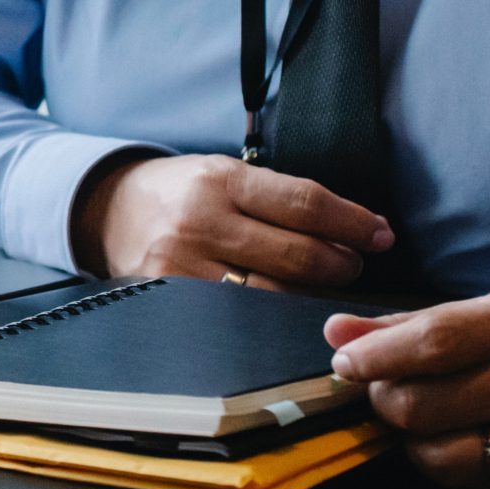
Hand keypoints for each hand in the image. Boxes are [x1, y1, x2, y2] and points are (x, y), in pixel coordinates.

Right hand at [74, 154, 394, 288]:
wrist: (109, 211)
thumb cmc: (183, 191)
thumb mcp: (226, 172)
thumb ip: (281, 197)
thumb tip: (355, 227)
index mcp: (221, 180)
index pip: (306, 204)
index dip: (354, 223)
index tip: (380, 235)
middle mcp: (201, 222)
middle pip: (298, 254)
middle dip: (341, 263)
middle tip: (351, 263)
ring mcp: (183, 265)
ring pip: (274, 293)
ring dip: (311, 293)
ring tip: (320, 284)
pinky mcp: (171, 298)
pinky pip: (239, 315)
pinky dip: (271, 312)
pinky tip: (285, 306)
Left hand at [328, 292, 489, 488]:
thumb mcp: (485, 316)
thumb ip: (407, 326)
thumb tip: (336, 331)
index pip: (432, 344)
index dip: (374, 358)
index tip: (345, 364)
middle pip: (422, 407)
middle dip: (386, 402)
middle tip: (389, 394)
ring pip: (441, 459)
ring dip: (414, 443)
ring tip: (426, 423)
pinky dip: (454, 470)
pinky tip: (466, 445)